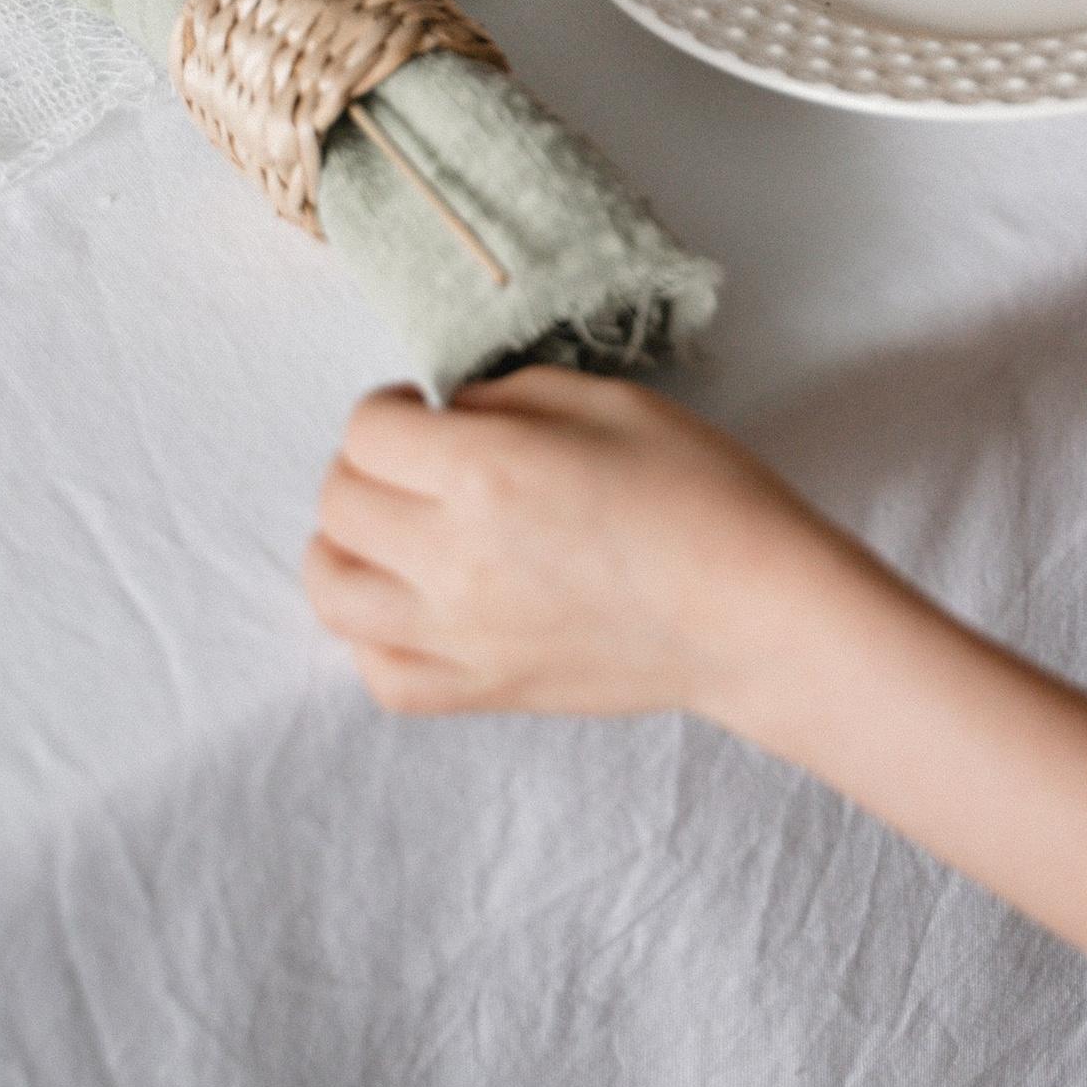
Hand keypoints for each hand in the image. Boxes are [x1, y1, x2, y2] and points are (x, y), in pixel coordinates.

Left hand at [302, 368, 834, 722]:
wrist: (755, 614)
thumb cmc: (702, 495)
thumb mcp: (609, 401)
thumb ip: (509, 396)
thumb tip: (451, 415)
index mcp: (486, 471)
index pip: (367, 432)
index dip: (390, 409)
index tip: (425, 412)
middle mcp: (454, 557)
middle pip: (336, 504)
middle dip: (367, 467)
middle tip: (419, 463)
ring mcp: (459, 635)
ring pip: (330, 591)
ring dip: (346, 547)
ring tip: (396, 531)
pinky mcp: (481, 691)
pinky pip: (376, 670)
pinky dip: (373, 633)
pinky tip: (413, 604)